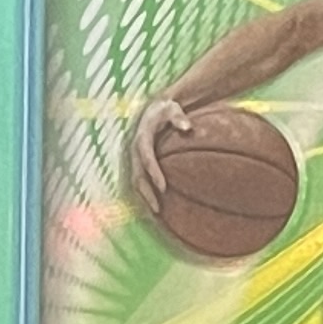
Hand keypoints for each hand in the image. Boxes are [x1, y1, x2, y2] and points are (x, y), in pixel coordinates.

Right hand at [129, 94, 190, 212]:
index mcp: (142, 138)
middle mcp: (135, 151)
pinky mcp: (139, 165)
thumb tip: (187, 126)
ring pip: (137, 183)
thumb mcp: (172, 109)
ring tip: (157, 214)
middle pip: (138, 176)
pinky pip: (141, 182)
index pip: (146, 158)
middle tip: (158, 209)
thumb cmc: (167, 110)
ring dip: (145, 199)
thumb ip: (179, 117)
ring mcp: (135, 159)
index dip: (153, 173)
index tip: (163, 187)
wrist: (154, 109)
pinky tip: (158, 208)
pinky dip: (147, 195)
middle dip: (147, 193)